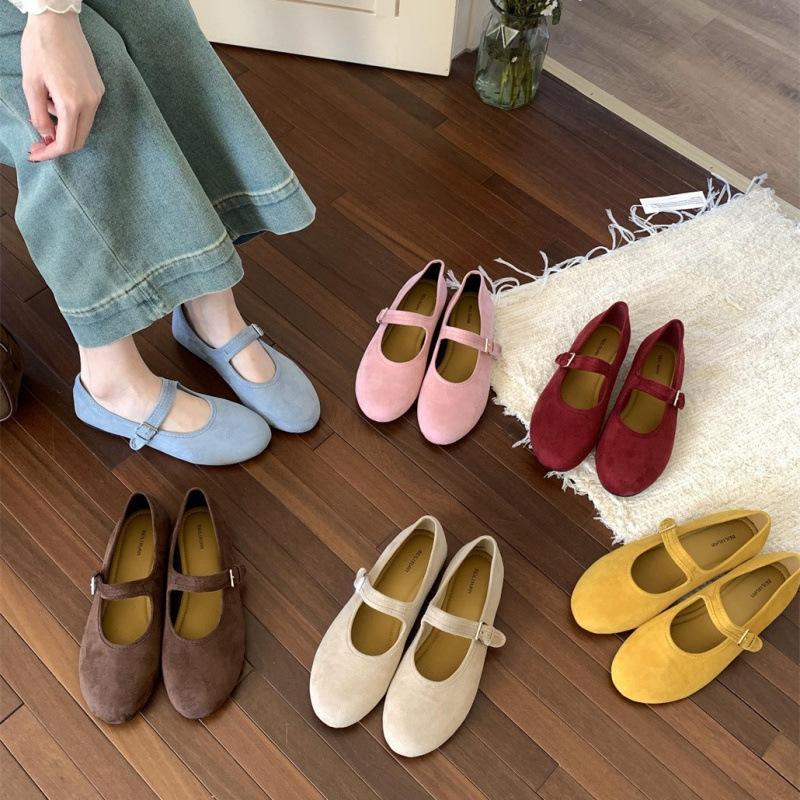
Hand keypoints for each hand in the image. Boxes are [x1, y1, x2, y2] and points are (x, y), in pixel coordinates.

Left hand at [21, 10, 104, 161]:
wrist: (57, 22)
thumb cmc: (40, 47)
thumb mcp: (30, 83)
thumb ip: (38, 114)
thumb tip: (46, 135)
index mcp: (72, 103)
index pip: (66, 142)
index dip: (50, 153)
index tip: (36, 154)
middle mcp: (90, 103)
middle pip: (78, 139)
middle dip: (57, 145)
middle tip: (38, 144)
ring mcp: (97, 95)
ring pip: (82, 126)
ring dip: (63, 126)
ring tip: (43, 105)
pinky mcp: (98, 88)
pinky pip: (86, 111)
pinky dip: (70, 113)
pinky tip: (54, 97)